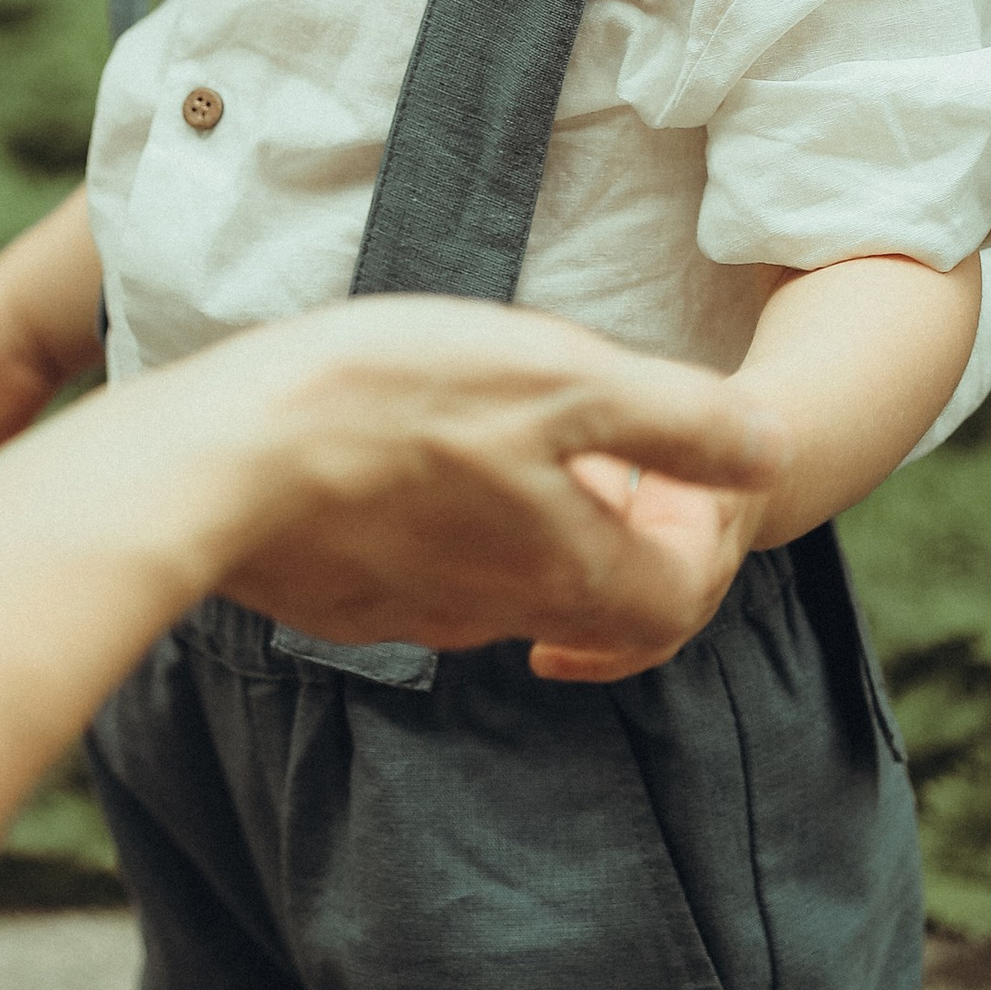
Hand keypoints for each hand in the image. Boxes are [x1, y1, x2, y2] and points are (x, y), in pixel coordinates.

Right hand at [170, 297, 786, 668]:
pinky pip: (417, 573)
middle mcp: (496, 610)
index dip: (698, 534)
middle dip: (611, 530)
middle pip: (593, 600)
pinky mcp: (337, 594)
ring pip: (502, 586)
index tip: (663, 467)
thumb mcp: (560, 379)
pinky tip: (398, 455)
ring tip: (493, 436)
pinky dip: (439, 526)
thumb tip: (775, 450)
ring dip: (523, 524)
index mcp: (572, 569)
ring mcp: (408, 610)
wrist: (215, 465)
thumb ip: (678, 421)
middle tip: (587, 452)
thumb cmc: (393, 404)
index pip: (681, 596)